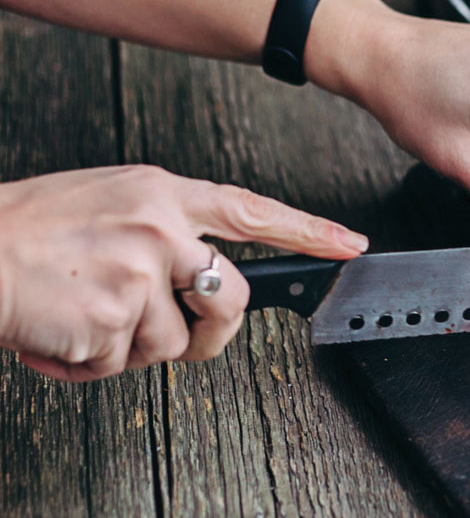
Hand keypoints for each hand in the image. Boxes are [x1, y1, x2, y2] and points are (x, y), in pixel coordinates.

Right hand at [0, 165, 367, 381]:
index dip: (307, 231)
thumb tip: (204, 277)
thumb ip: (167, 231)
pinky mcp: (116, 316)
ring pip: (174, 341)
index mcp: (163, 193)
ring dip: (130, 346)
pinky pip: (124, 364)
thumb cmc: (32, 230)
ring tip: (85, 314)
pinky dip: (90, 363)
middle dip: (213, 330)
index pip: (252, 211)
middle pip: (233, 297)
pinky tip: (62, 332)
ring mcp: (141, 272)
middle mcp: (161, 228)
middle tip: (178, 332)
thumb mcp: (111, 201)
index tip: (349, 246)